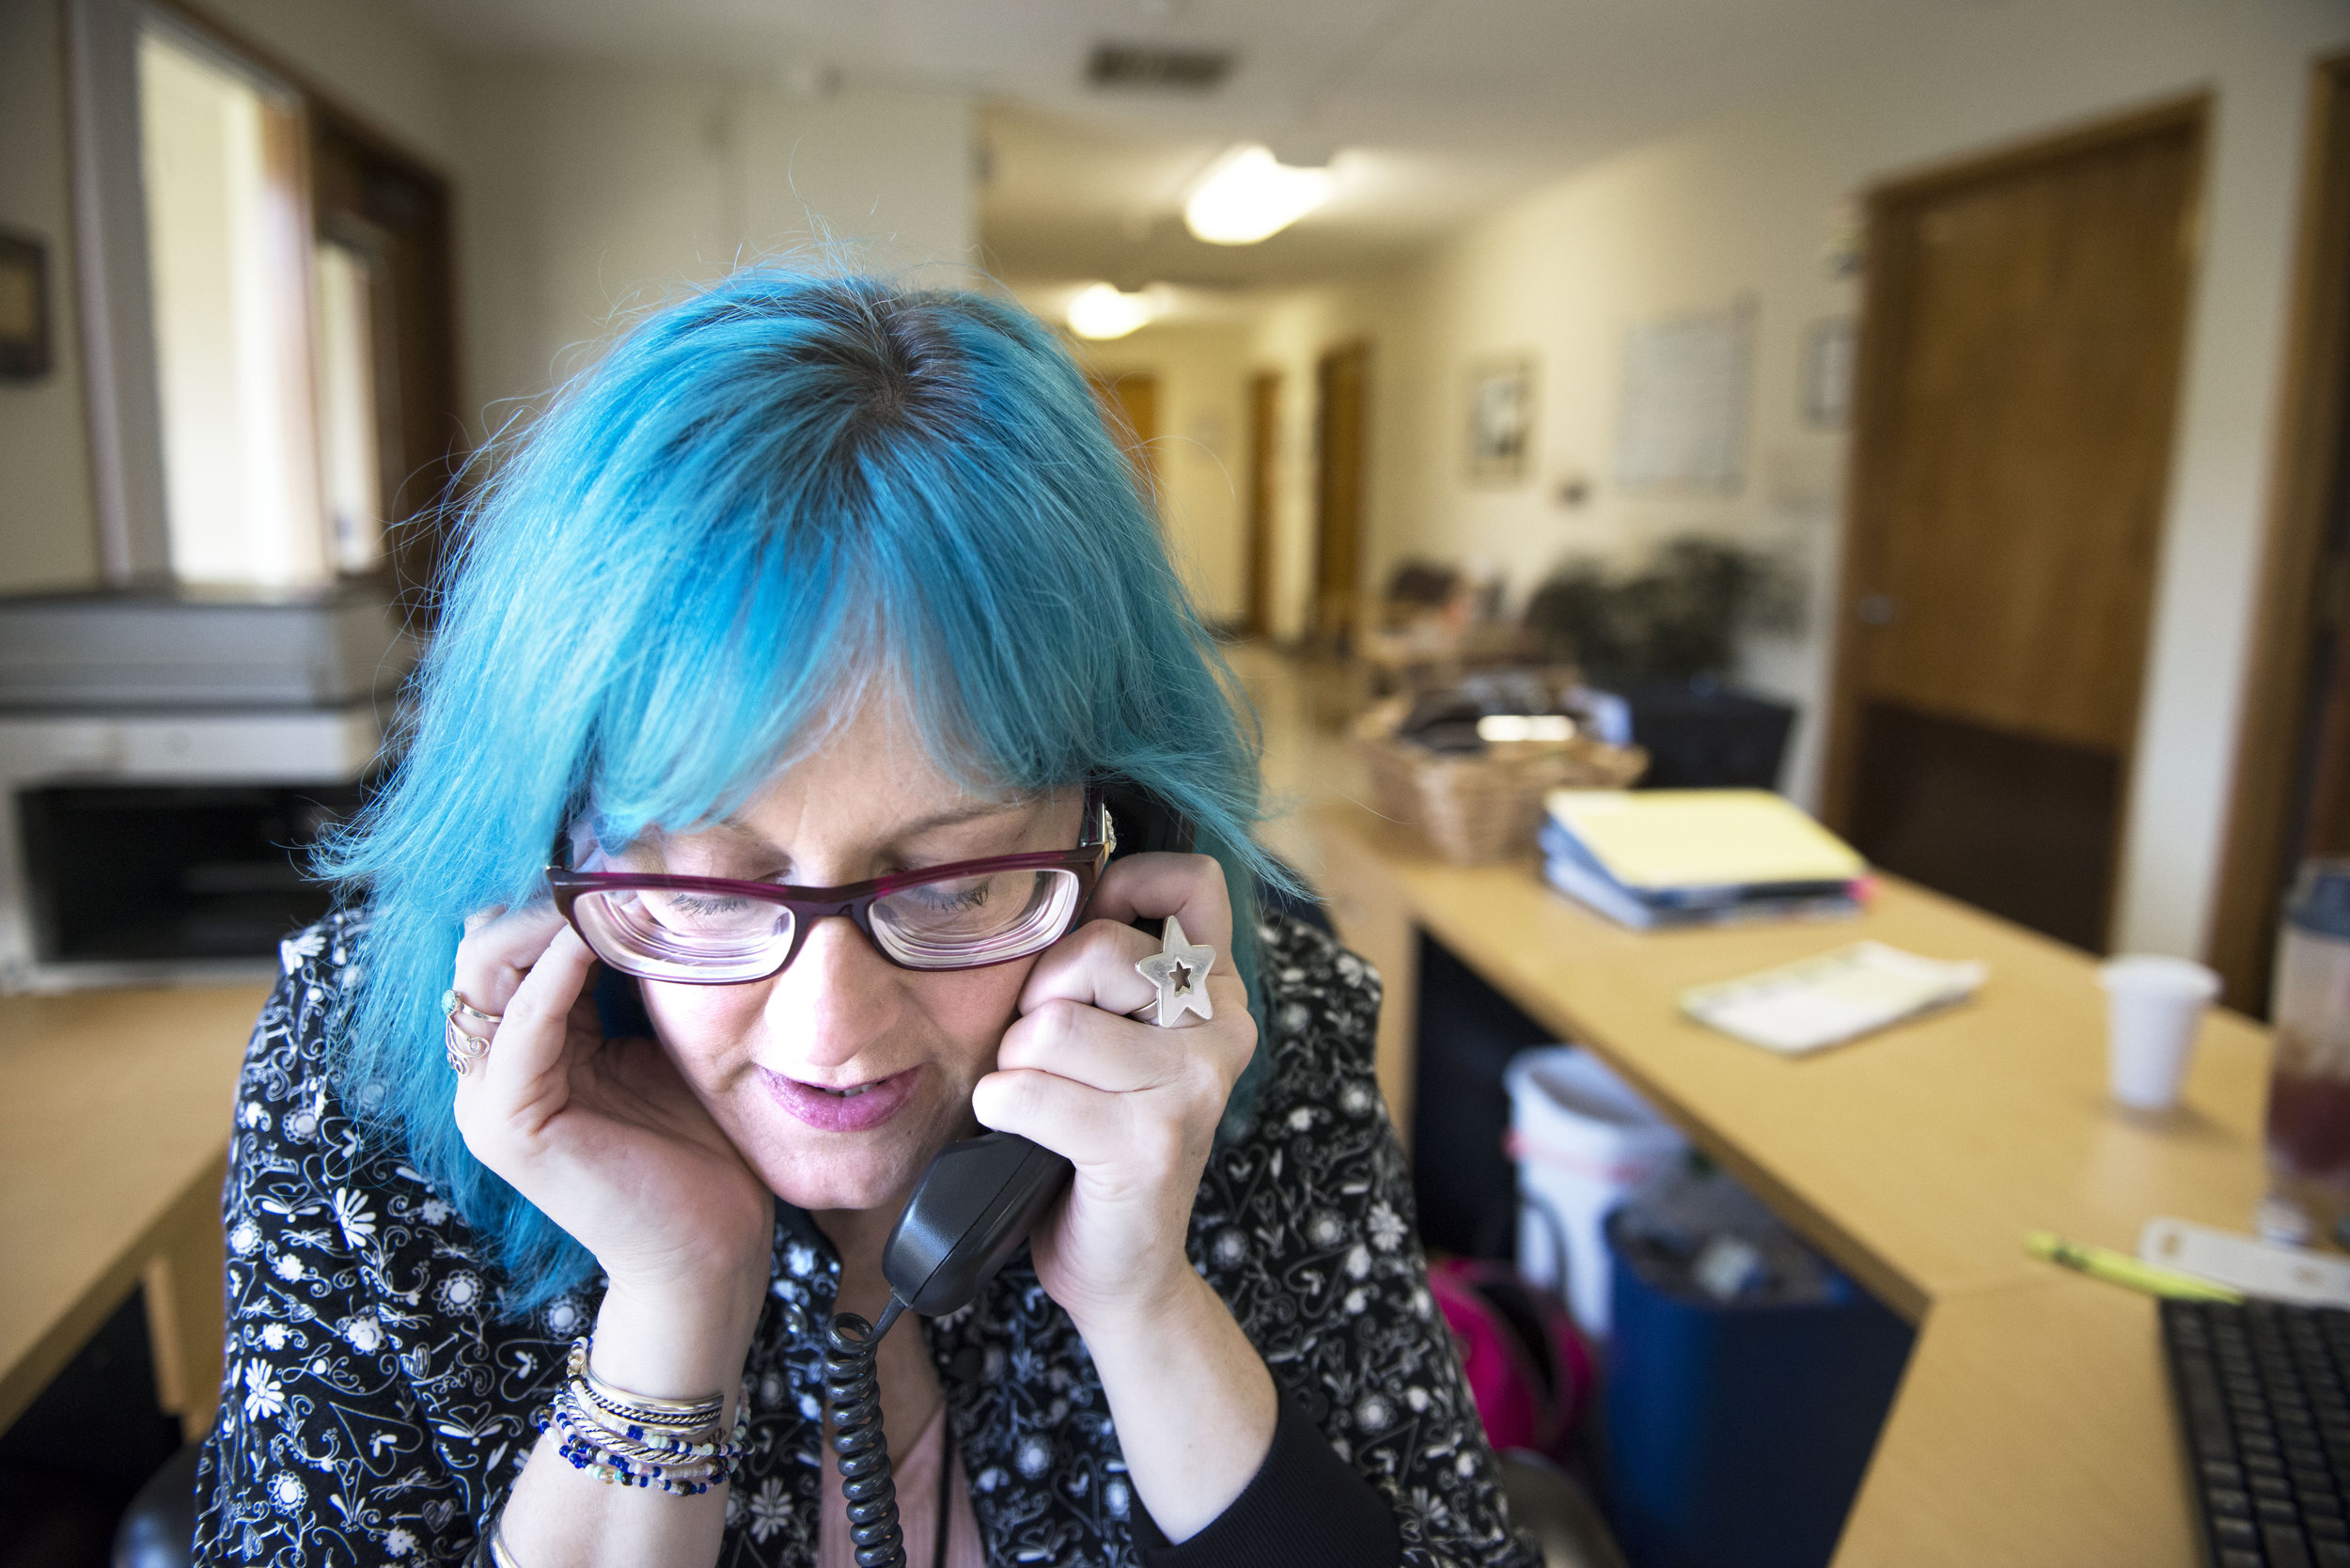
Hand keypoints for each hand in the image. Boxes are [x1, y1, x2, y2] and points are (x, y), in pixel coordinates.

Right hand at [447, 908, 774, 1359]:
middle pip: (483, 944)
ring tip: (607, 891)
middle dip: (544, 897)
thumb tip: (639, 882)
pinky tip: (592, 939)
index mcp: (522, 1046)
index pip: (507, 940)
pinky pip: (516, 1030)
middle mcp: (489, 1069)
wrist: (713, 1244)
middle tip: (611, 864)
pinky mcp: (507, 1126)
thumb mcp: (660, 1037)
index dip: (555, 893)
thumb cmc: (698, 1142)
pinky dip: (552, 978)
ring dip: (547, 923)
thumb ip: (632, 976)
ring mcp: (487, 1099)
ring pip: (485, 973)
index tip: (616, 852)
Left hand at [971, 852, 1256, 1332]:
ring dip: (1014, 1065)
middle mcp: (1224, 1028)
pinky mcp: (1149, 1143)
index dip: (1122, 888)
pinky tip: (1023, 1137)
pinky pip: (1025, 1092)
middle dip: (1037, 1001)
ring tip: (1040, 1102)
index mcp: (1219, 990)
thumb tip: (1056, 876)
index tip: (1088, 943)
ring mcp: (1193, 1086)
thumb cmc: (1098, 1134)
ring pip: (1050, 1026)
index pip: (1191, 881)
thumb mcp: (1115, 1033)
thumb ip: (1109, 961)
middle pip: (1094, 950)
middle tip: (1048, 1056)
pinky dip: (1000, 1111)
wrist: (1123, 1268)